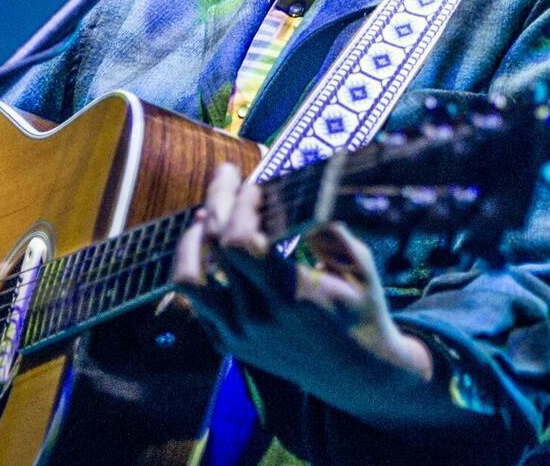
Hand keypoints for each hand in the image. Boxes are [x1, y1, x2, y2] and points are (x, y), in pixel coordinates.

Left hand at [172, 164, 434, 426]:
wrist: (354, 373)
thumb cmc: (361, 310)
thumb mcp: (359, 266)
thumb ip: (327, 229)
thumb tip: (295, 193)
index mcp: (291, 296)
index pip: (240, 242)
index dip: (241, 205)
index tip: (254, 183)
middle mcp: (257, 318)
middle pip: (214, 249)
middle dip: (218, 201)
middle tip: (227, 175)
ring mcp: (238, 335)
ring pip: (189, 279)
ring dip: (192, 240)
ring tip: (205, 214)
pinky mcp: (229, 345)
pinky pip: (195, 303)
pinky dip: (196, 269)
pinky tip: (209, 248)